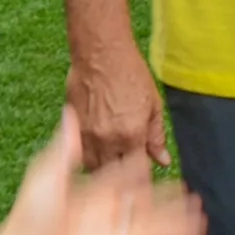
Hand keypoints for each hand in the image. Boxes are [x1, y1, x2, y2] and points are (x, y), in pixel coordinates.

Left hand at [0, 108, 202, 234]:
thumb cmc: (31, 217)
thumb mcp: (46, 174)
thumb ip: (64, 147)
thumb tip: (69, 113)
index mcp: (95, 194)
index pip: (124, 178)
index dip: (140, 169)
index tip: (156, 160)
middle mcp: (111, 217)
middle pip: (147, 205)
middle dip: (170, 198)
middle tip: (192, 193)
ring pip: (159, 231)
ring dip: (181, 226)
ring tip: (203, 218)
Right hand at [66, 40, 170, 169]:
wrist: (100, 53)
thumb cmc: (131, 73)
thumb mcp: (153, 104)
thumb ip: (156, 136)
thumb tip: (163, 161)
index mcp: (131, 136)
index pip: (138, 171)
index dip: (142, 179)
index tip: (144, 182)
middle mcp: (107, 140)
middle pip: (112, 174)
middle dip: (121, 179)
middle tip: (127, 175)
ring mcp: (86, 135)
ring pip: (92, 167)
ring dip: (103, 168)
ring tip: (110, 163)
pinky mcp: (71, 126)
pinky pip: (78, 152)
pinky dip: (87, 156)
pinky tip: (96, 150)